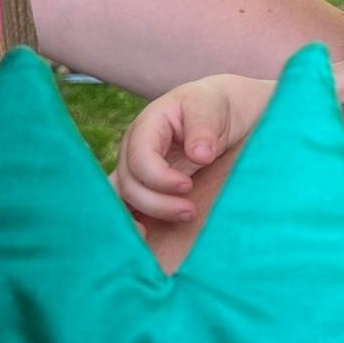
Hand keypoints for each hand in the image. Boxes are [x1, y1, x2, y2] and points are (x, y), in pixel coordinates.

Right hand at [113, 77, 250, 222]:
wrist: (221, 111)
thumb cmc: (213, 105)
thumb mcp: (211, 106)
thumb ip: (203, 127)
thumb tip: (200, 155)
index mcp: (147, 126)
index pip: (139, 158)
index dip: (159, 178)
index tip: (187, 186)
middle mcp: (134, 150)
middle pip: (129, 184)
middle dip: (158, 203)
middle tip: (190, 211)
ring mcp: (136, 169)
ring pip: (122, 199)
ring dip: (146, 215)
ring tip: (176, 221)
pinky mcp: (146, 185)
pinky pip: (128, 206)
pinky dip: (132, 222)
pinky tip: (146, 237)